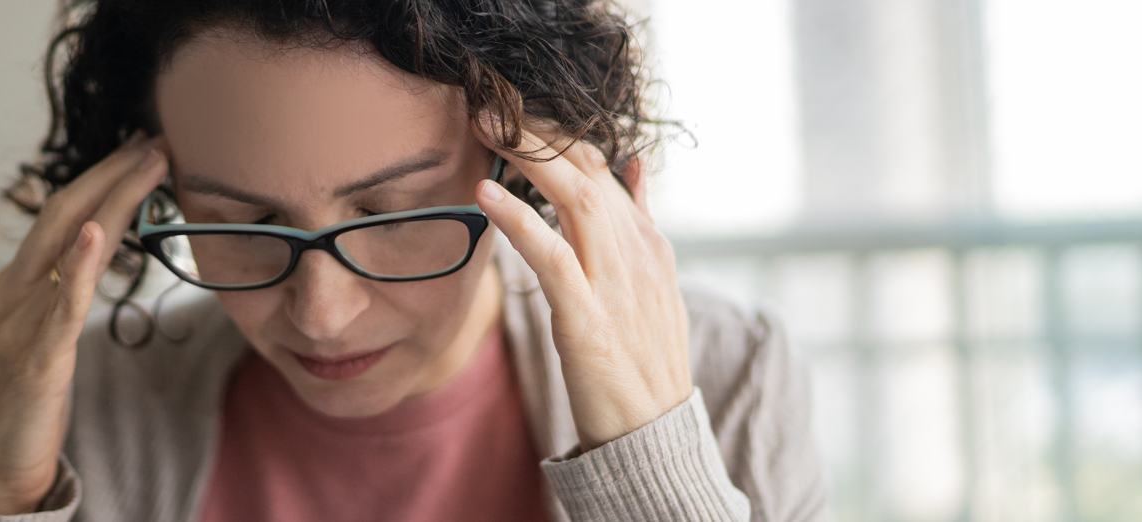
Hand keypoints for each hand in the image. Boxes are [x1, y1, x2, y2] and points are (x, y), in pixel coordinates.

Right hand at [0, 133, 166, 513]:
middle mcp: (11, 292)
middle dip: (110, 173)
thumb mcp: (46, 335)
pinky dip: (79, 265)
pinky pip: (59, 305)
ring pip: (64, 244)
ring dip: (111, 199)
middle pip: (62, 213)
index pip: (62, 215)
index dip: (102, 179)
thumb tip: (96, 252)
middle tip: (155, 140)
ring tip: (148, 163)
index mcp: (16, 284)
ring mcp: (17, 322)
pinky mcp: (34, 359)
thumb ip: (63, 294)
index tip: (142, 148)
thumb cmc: (27, 401)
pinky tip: (98, 231)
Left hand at [473, 119, 691, 450]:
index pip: (602, 167)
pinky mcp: (589, 321)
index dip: (556, 134)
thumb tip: (633, 167)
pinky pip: (554, 257)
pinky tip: (486, 194)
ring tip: (486, 128)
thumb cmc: (641, 362)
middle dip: (538, 131)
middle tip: (489, 104)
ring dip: (529, 157)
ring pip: (577, 200)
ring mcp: (616, 286)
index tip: (512, 109)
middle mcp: (636, 255)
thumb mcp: (651, 286)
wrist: (655, 436)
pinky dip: (520, 220)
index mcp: (648, 244)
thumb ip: (638, 225)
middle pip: (588, 171)